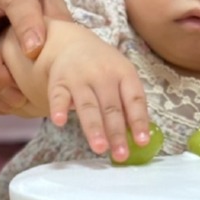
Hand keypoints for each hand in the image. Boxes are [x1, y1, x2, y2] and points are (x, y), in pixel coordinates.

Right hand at [40, 21, 148, 159]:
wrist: (70, 44)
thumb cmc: (102, 67)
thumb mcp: (121, 76)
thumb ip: (127, 103)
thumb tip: (138, 138)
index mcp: (124, 73)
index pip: (134, 99)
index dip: (139, 120)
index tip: (141, 141)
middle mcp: (103, 74)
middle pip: (111, 107)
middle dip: (116, 132)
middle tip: (121, 155)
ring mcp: (79, 78)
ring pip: (88, 106)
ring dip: (94, 128)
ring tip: (100, 148)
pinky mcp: (58, 82)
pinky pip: (58, 97)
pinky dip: (58, 108)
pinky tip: (60, 122)